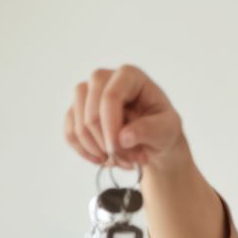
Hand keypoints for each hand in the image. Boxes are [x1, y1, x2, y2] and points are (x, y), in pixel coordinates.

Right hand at [63, 64, 186, 169]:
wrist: (154, 140)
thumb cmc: (162, 127)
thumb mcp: (167, 129)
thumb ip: (149, 130)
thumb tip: (123, 137)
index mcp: (129, 76)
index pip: (110, 96)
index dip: (110, 125)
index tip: (117, 148)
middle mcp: (104, 79)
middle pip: (90, 109)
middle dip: (105, 140)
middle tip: (127, 159)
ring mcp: (87, 94)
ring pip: (77, 122)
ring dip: (96, 149)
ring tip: (120, 161)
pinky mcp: (77, 112)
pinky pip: (70, 133)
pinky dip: (85, 152)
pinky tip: (103, 160)